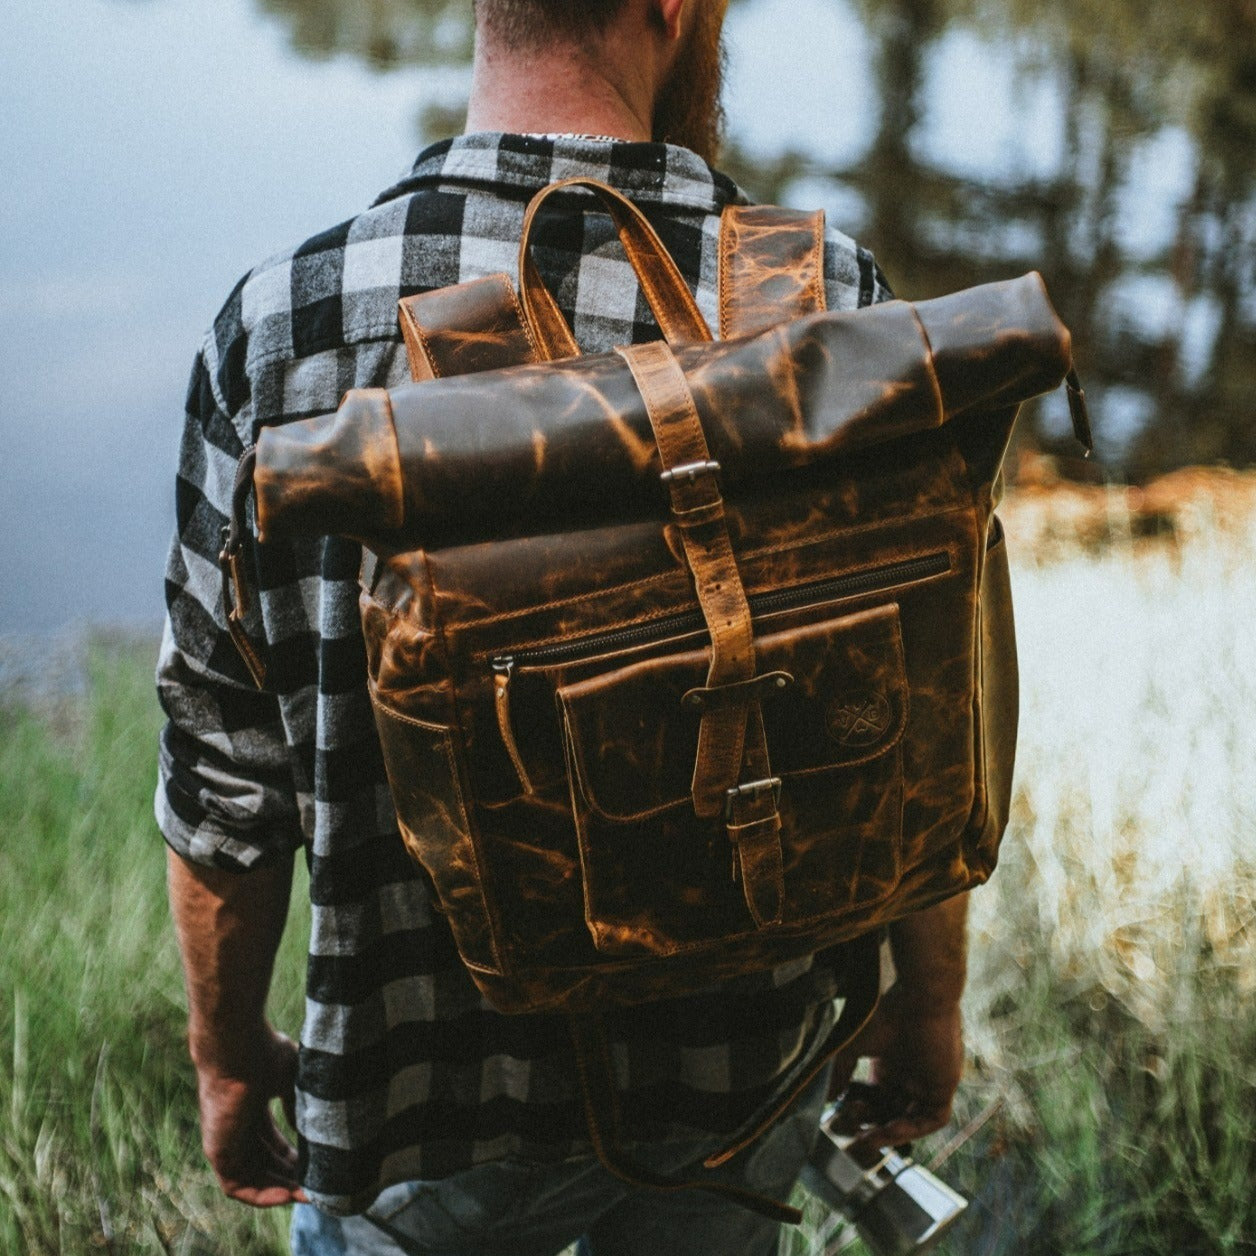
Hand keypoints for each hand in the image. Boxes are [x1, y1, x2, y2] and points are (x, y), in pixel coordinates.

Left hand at [194, 1025, 307, 1206]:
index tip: (318, 1166)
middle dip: (292, 1177)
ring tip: (308, 1195)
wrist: (238, 1048)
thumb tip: (308, 1126)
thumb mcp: (291, 1078)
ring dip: (280, 1190)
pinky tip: (287, 1196)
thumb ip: (297, 1102)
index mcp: (254, 1109)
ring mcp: (227, 1141)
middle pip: (265, 1163)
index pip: (273, 1143)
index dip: (295, 1157)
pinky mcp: (217, 1152)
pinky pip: (237, 1187)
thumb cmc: (266, 1053)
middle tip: (318, 1186)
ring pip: (254, 1178)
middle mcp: (239, 1128)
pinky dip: (261, 1195)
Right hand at [826, 983, 963, 1151]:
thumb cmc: (885, 1015)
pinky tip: (890, 1129)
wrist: (918, 999)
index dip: (858, 1112)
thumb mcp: (853, 1046)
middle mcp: (909, 1078)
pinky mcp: (943, 1088)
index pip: (875, 1101)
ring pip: (910, 1121)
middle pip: (891, 1115)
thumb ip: (838, 1072)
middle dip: (872, 1128)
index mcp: (889, 1068)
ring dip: (891, 1134)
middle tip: (853, 1136)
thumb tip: (824, 1098)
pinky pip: (932, 1119)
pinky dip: (912, 1129)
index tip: (841, 1115)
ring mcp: (927, 1084)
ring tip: (869, 1138)